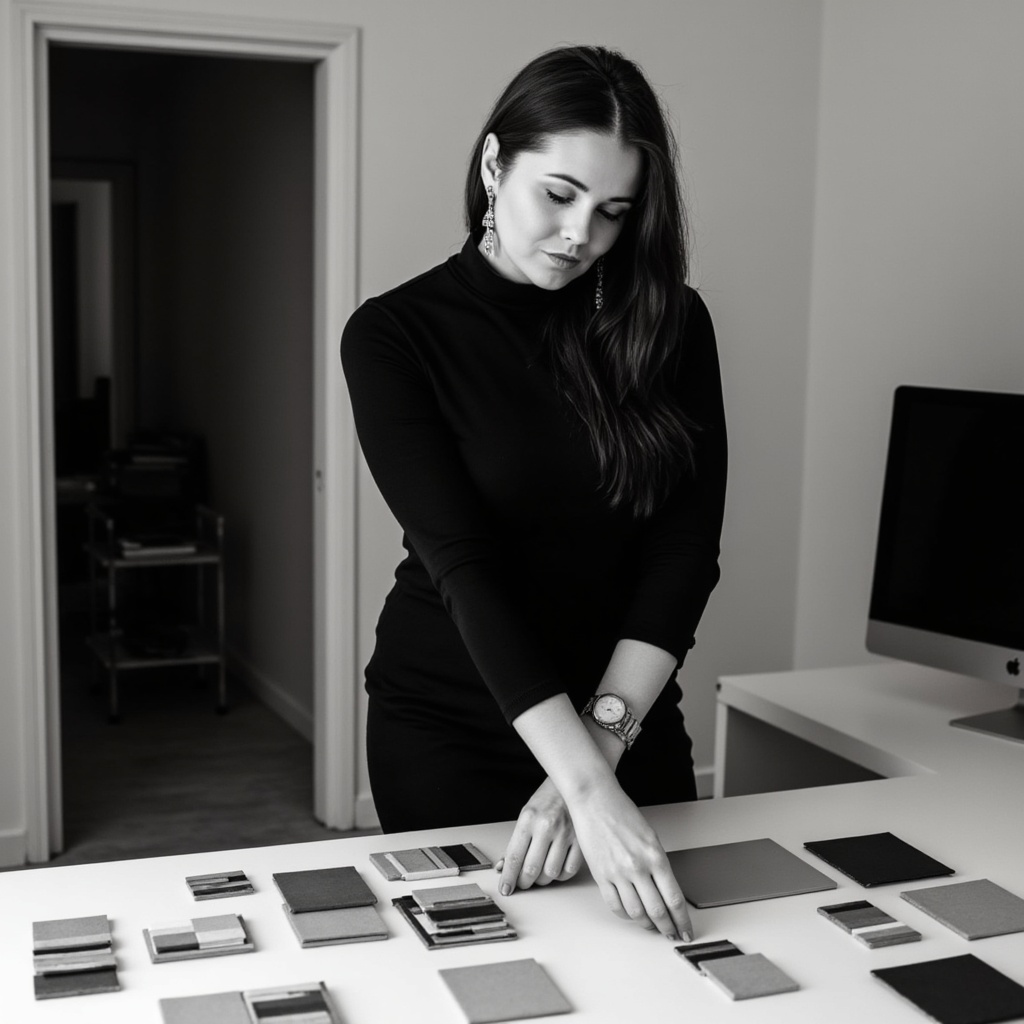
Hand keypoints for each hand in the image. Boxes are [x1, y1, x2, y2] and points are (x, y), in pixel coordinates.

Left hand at [497, 777, 583, 894]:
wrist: (574, 784)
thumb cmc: (547, 799)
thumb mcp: (526, 815)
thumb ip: (516, 842)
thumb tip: (503, 867)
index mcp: (528, 819)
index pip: (514, 857)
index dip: (508, 878)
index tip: (506, 889)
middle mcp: (547, 826)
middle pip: (531, 870)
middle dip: (523, 882)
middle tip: (522, 882)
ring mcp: (566, 834)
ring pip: (550, 873)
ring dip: (542, 880)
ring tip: (540, 872)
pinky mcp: (581, 840)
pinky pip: (569, 870)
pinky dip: (560, 875)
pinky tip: (556, 867)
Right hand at [568, 784, 692, 941]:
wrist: (595, 800)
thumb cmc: (622, 813)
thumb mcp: (650, 837)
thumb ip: (658, 864)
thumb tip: (665, 890)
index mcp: (656, 857)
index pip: (674, 900)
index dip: (683, 921)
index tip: (686, 930)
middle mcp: (638, 867)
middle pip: (658, 911)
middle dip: (668, 927)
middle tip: (671, 933)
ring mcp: (618, 873)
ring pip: (636, 913)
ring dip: (646, 924)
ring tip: (651, 925)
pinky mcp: (601, 876)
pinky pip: (615, 906)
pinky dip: (625, 915)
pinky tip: (630, 914)